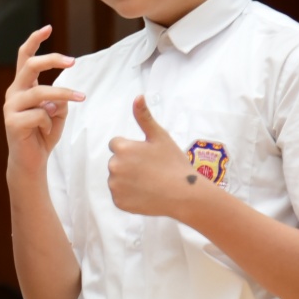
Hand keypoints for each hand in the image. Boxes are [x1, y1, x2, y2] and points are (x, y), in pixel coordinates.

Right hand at [2, 26, 83, 173]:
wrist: (31, 162)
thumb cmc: (43, 135)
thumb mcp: (57, 113)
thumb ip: (58, 100)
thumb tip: (57, 98)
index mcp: (22, 86)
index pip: (24, 58)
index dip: (34, 41)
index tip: (48, 27)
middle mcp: (13, 93)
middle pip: (29, 66)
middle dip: (52, 59)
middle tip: (73, 61)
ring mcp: (10, 107)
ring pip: (40, 92)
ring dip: (64, 94)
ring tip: (81, 98)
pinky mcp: (11, 122)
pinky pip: (40, 115)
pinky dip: (50, 123)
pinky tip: (44, 132)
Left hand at [108, 95, 201, 218]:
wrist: (185, 194)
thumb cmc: (174, 163)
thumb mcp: (160, 137)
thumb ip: (144, 117)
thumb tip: (138, 96)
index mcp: (121, 148)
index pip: (117, 144)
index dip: (133, 149)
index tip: (148, 156)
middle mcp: (113, 166)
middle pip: (117, 162)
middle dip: (130, 164)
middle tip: (151, 170)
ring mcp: (115, 186)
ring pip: (118, 179)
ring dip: (129, 180)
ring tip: (150, 182)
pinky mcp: (118, 202)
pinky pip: (120, 195)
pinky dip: (130, 195)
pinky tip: (146, 194)